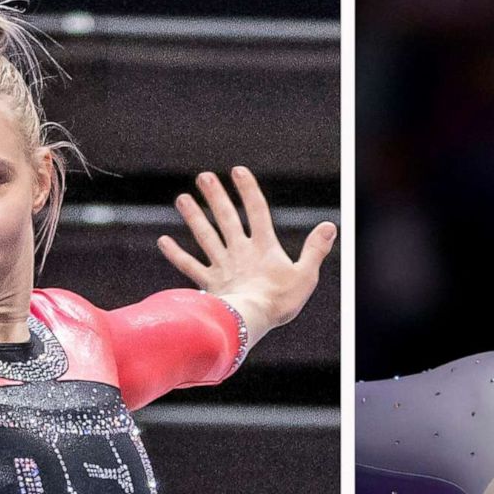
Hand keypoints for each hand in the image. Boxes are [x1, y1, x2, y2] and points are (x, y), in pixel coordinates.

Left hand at [157, 166, 336, 341]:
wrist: (251, 323)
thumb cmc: (280, 302)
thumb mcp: (306, 275)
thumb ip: (315, 250)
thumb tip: (330, 225)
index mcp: (264, 248)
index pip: (257, 211)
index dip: (248, 190)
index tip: (237, 170)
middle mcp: (240, 252)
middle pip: (226, 218)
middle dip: (215, 196)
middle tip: (203, 176)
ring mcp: (222, 267)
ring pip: (205, 236)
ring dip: (194, 217)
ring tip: (181, 198)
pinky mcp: (210, 283)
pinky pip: (189, 266)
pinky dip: (176, 254)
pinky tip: (163, 241)